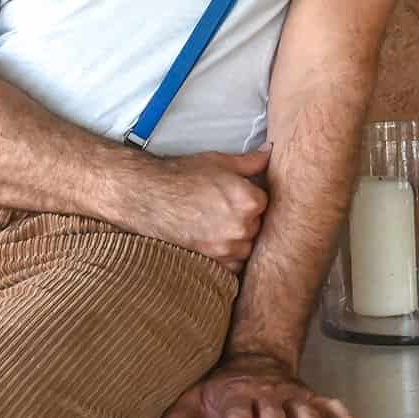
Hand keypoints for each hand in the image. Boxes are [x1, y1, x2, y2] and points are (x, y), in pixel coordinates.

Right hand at [140, 148, 269, 266]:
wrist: (149, 198)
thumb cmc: (183, 177)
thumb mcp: (219, 162)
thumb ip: (251, 161)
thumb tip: (269, 152)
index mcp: (248, 200)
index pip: (264, 202)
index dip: (250, 197)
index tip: (235, 195)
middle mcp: (241, 227)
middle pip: (257, 225)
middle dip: (245, 218)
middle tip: (222, 209)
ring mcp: (227, 248)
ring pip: (246, 247)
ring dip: (237, 239)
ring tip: (216, 224)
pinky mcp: (213, 263)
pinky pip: (232, 265)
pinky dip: (226, 256)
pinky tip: (211, 240)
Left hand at [151, 354, 365, 417]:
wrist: (255, 355)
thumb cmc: (223, 383)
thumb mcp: (196, 396)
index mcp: (239, 395)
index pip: (237, 416)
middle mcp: (267, 395)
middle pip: (273, 415)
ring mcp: (290, 395)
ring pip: (303, 410)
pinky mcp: (308, 395)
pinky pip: (329, 404)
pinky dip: (345, 417)